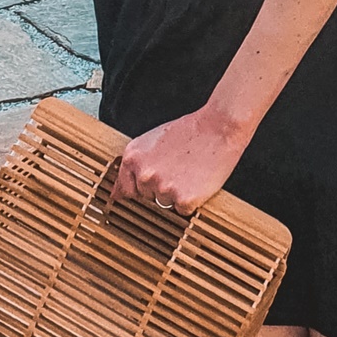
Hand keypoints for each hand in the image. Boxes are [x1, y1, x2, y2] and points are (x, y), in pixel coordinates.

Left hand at [110, 106, 248, 215]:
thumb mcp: (153, 141)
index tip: (150, 184)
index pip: (124, 188)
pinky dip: (192, 200)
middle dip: (160, 187)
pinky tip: (198, 180)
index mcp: (133, 158)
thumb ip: (135, 164)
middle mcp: (144, 174)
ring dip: (176, 193)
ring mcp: (163, 188)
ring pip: (165, 203)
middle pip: (146, 196)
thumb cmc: (190, 131)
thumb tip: (116, 194)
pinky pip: (184, 209)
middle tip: (178, 168)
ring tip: (189, 171)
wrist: (220, 127)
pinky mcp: (183, 200)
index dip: (141, 186)